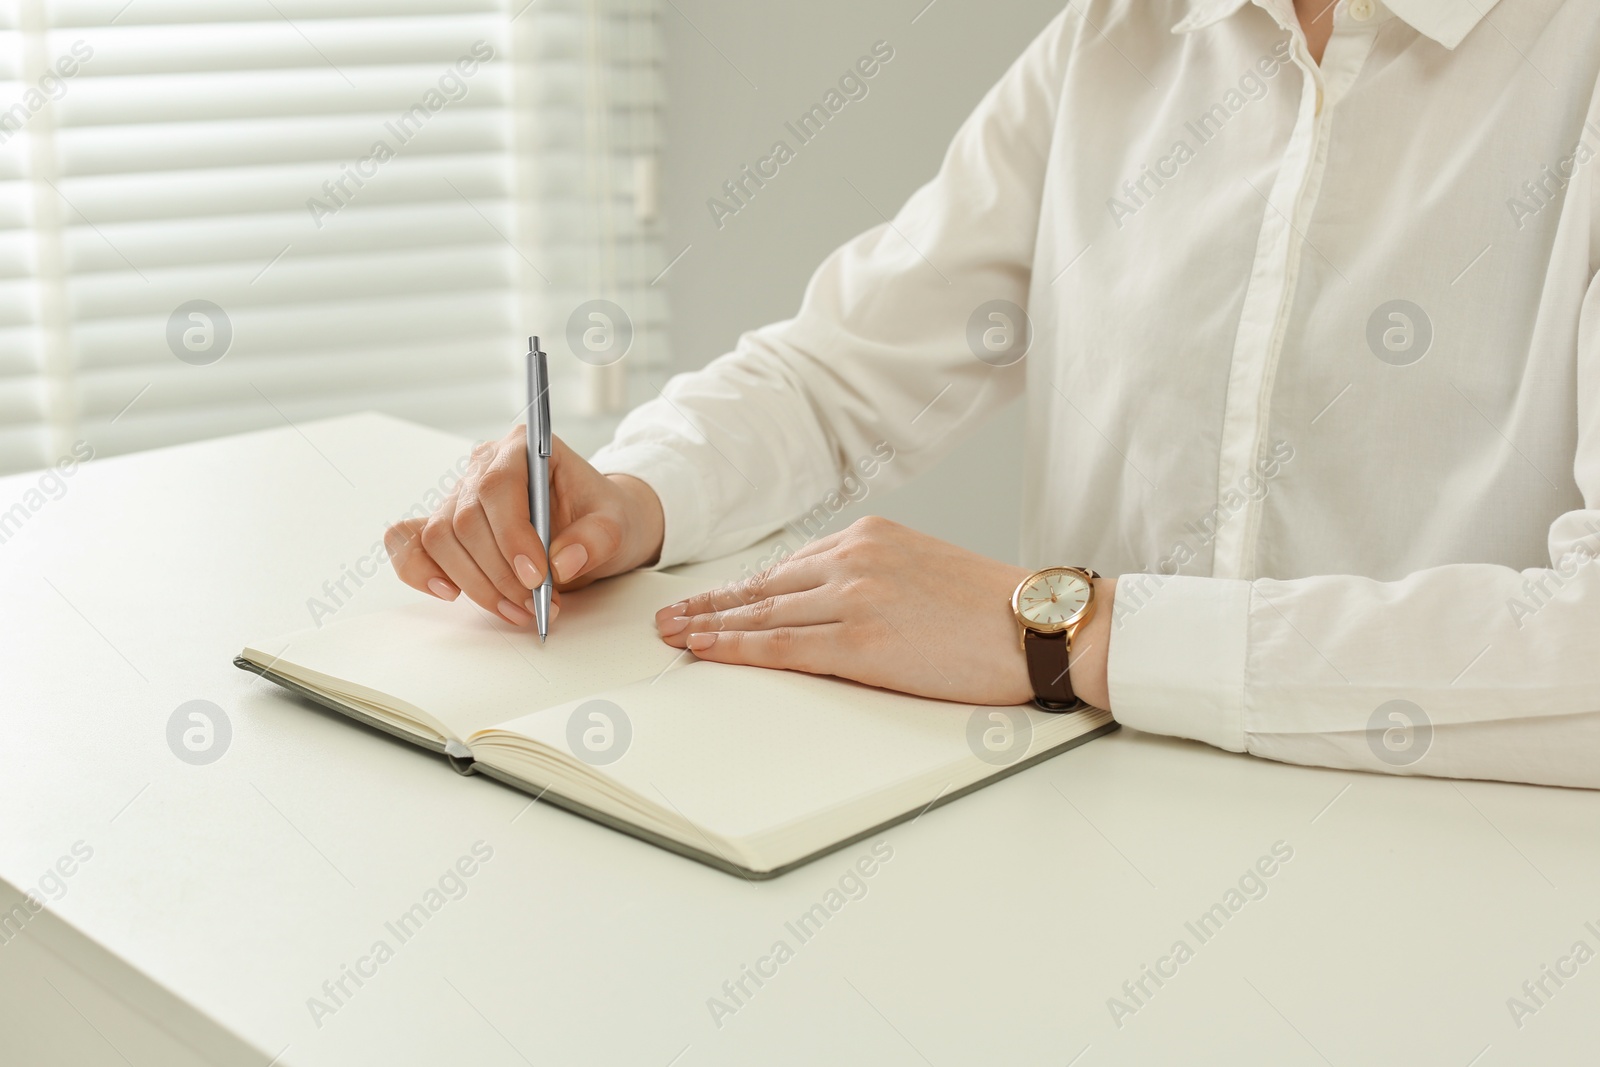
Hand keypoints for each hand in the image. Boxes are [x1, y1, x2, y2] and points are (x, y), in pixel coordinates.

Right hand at [385, 427, 664, 626]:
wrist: (594, 525)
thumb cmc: (602, 515)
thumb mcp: (618, 524)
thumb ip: (596, 539)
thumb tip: (562, 563)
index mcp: (523, 448)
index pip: (498, 486)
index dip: (511, 535)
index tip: (536, 576)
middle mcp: (483, 466)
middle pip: (466, 519)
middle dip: (500, 573)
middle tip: (536, 605)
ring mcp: (458, 496)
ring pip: (439, 538)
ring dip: (476, 584)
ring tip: (517, 610)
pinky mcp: (444, 526)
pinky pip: (408, 542)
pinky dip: (419, 569)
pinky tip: (449, 592)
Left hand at [654, 516, 1114, 707]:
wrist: (1035, 624)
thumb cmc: (990, 607)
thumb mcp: (921, 567)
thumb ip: (871, 575)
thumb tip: (826, 603)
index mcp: (868, 537)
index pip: (786, 567)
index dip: (739, 589)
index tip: (708, 600)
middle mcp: (853, 558)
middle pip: (761, 587)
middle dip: (709, 605)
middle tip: (667, 618)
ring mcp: (853, 598)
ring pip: (761, 616)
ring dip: (709, 627)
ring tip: (673, 638)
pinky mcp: (859, 642)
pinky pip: (779, 647)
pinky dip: (734, 650)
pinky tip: (706, 653)